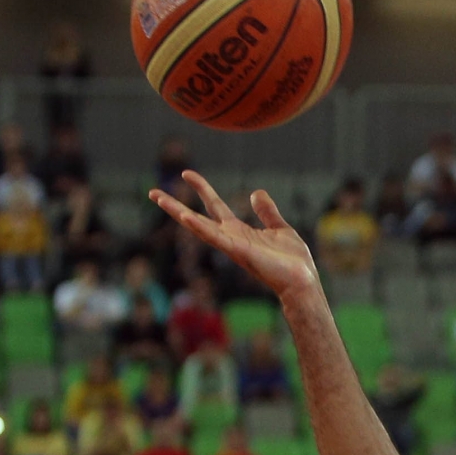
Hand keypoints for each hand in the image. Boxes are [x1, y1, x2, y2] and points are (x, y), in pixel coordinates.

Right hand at [148, 171, 318, 303]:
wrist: (303, 281)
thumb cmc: (293, 260)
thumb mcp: (280, 228)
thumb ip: (267, 212)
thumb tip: (256, 192)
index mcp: (240, 231)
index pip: (215, 206)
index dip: (202, 189)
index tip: (187, 174)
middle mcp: (231, 238)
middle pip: (198, 217)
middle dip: (175, 205)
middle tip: (152, 192)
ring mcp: (232, 246)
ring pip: (199, 227)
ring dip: (178, 213)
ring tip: (159, 199)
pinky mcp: (239, 252)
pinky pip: (216, 238)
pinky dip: (200, 228)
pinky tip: (186, 217)